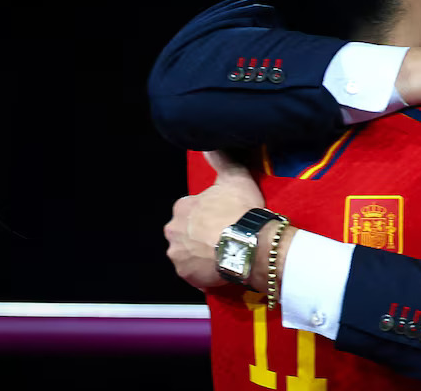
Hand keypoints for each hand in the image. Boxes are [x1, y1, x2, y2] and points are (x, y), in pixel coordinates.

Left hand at [164, 151, 264, 289]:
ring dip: (200, 253)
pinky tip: (220, 266)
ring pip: (188, 252)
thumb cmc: (240, 210)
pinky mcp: (186, 274)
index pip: (191, 209)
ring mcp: (178, 254)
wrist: (248, 244)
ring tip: (223, 252)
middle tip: (223, 235)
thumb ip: (221, 160)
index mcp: (182, 207)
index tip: (223, 216)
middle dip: (199, 234)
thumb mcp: (235, 177)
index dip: (208, 213)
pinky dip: (204, 271)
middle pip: (185, 231)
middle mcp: (173, 230)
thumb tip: (210, 145)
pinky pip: (194, 272)